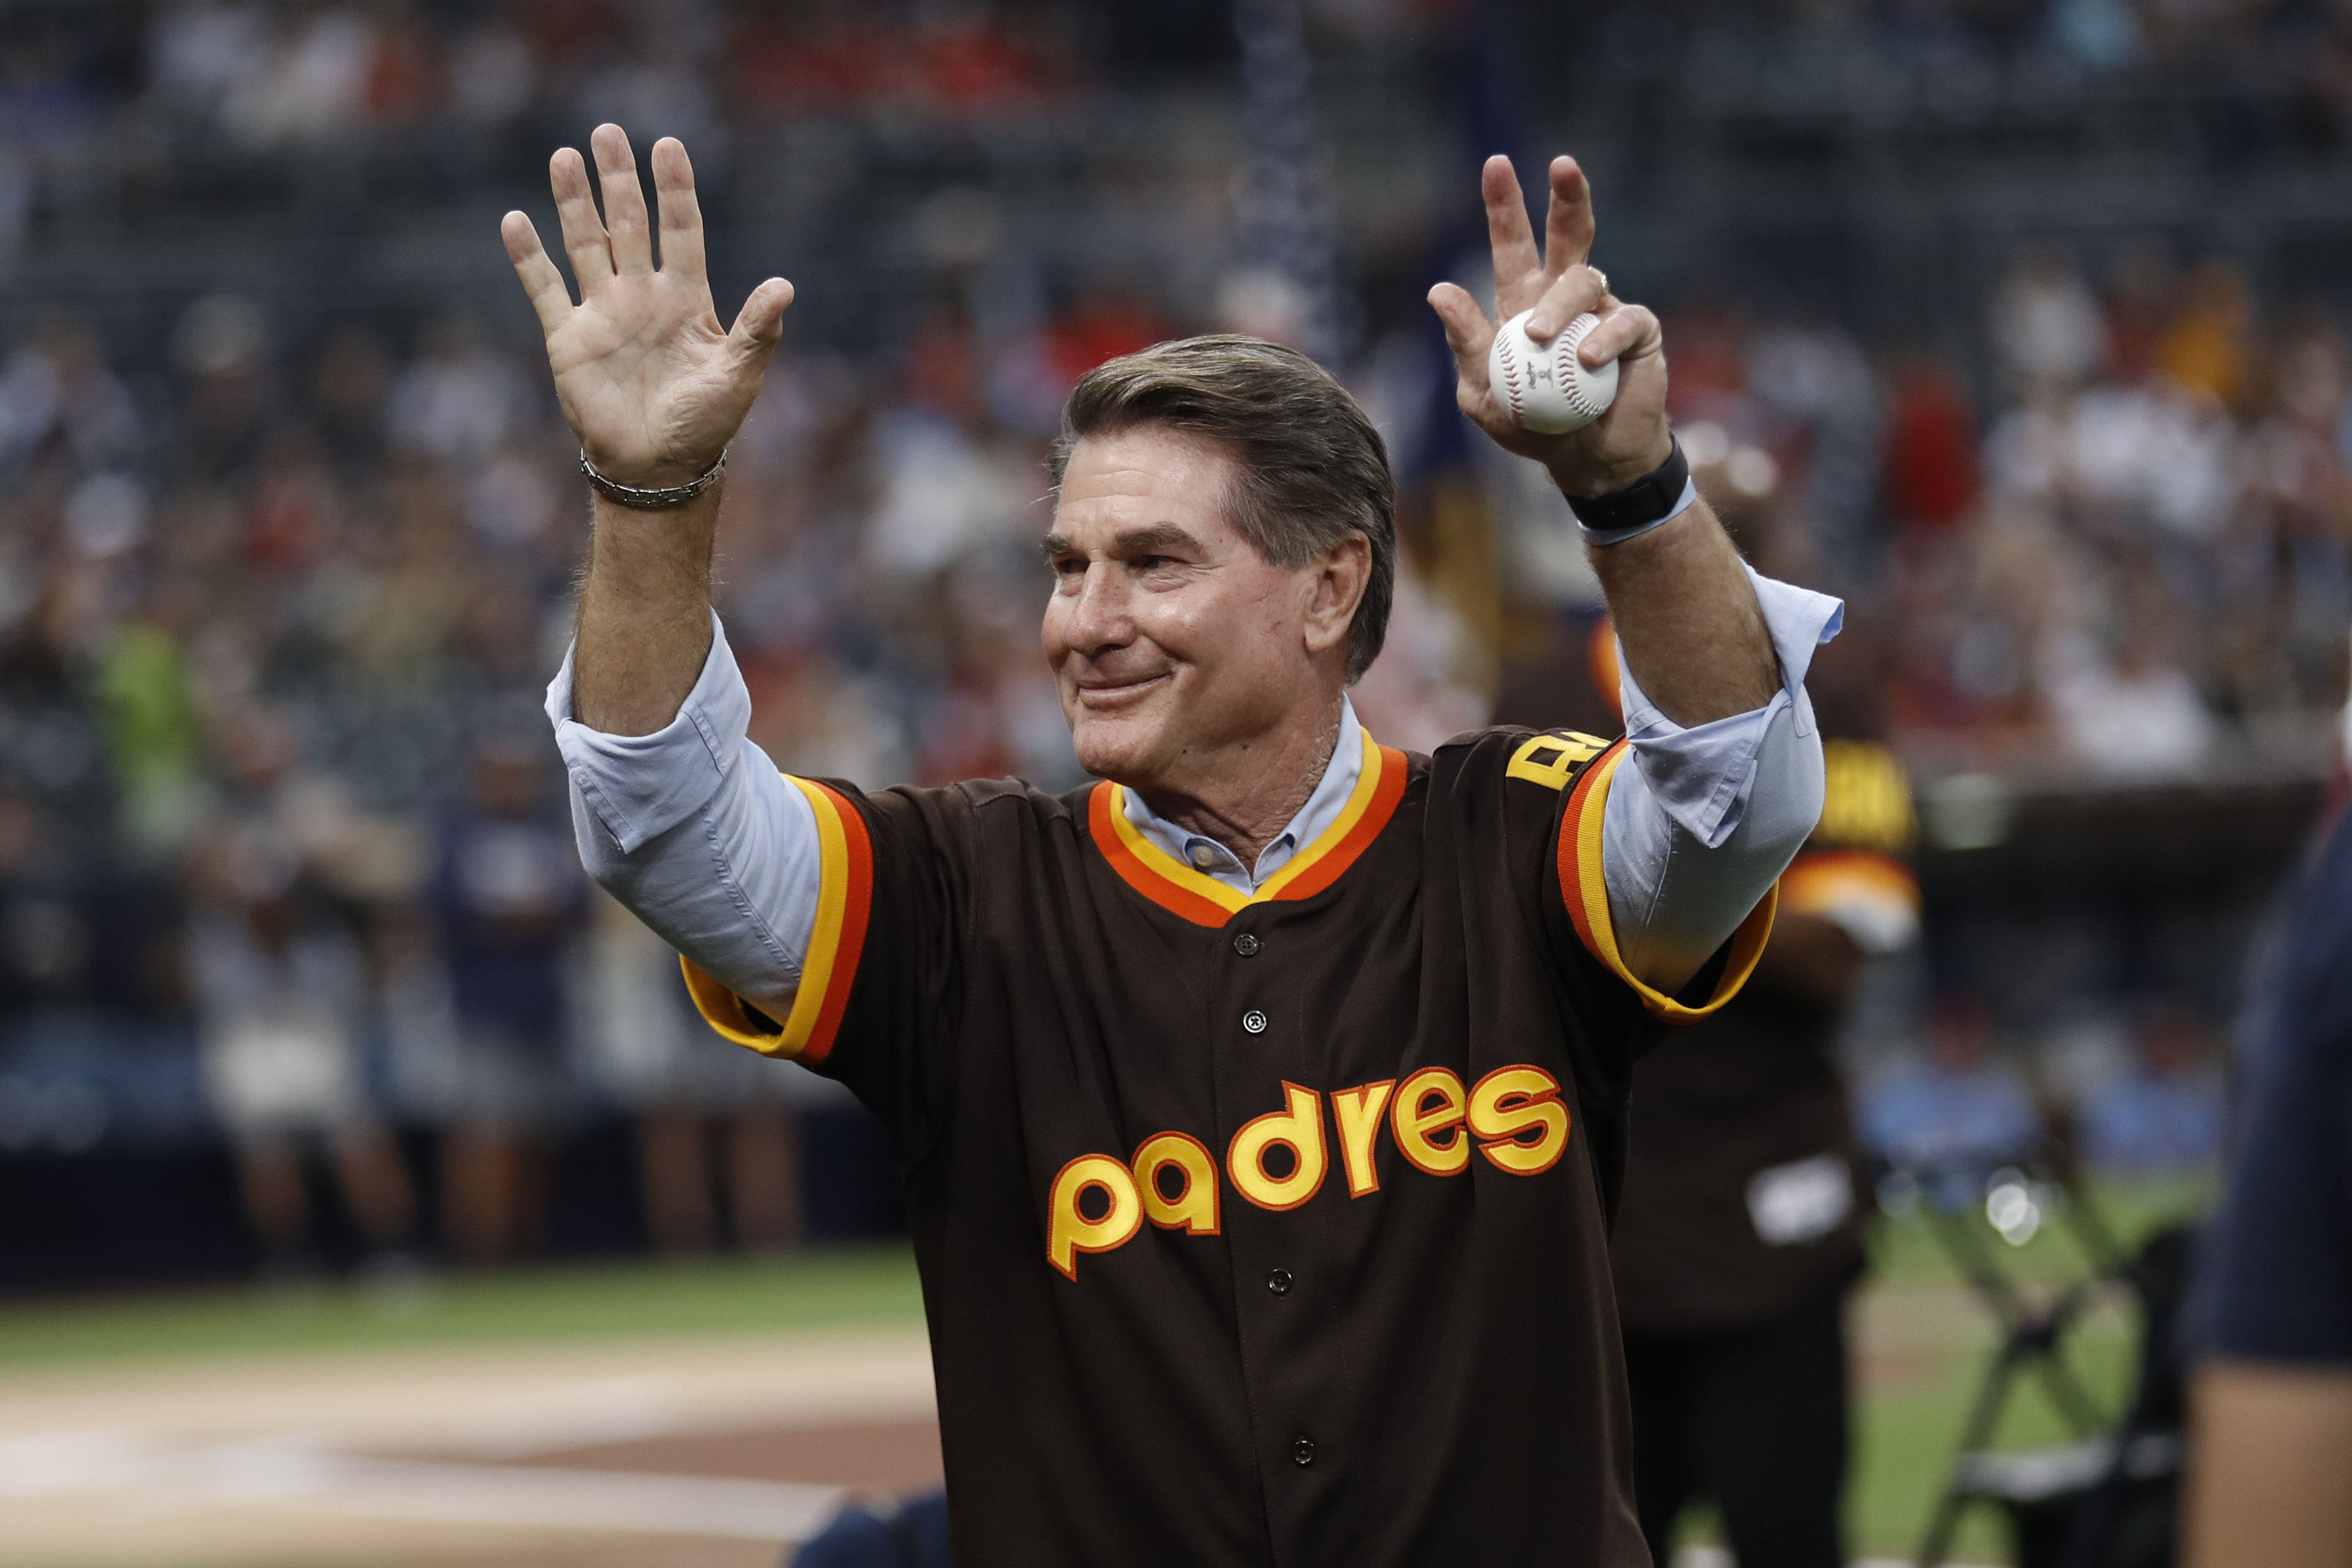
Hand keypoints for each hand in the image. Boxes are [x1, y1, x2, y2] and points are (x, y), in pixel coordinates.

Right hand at [502, 125, 793, 488]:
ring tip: (565, 156)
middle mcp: (643, 295)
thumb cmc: (705, 423)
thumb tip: (785, 285)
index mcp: (686, 299)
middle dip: (619, 180)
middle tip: (608, 132)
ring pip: (587, 244)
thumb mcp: (738, 375)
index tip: (668, 145)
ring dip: (574, 203)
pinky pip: (546, 290)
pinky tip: (516, 221)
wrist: (658, 467)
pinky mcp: (569, 339)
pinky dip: (530, 258)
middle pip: (630, 224)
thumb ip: (759, 330)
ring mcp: (604, 313)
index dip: (674, 189)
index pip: (681, 230)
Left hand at [1428, 156, 1672, 498]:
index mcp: (1524, 301)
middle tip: (1561, 164)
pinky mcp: (1638, 331)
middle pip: (1568, 235)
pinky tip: (1587, 359)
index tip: (1496, 164)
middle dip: (1565, 197)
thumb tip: (1438, 291)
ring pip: (1584, 281)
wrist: (1589, 461)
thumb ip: (1467, 345)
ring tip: (1542, 340)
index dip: (1505, 206)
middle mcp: (1567, 296)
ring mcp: (1605, 310)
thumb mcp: (1484, 394)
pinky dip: (1601, 339)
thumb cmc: (1534, 426)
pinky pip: (1622, 322)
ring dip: (1559, 306)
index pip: (1513, 245)